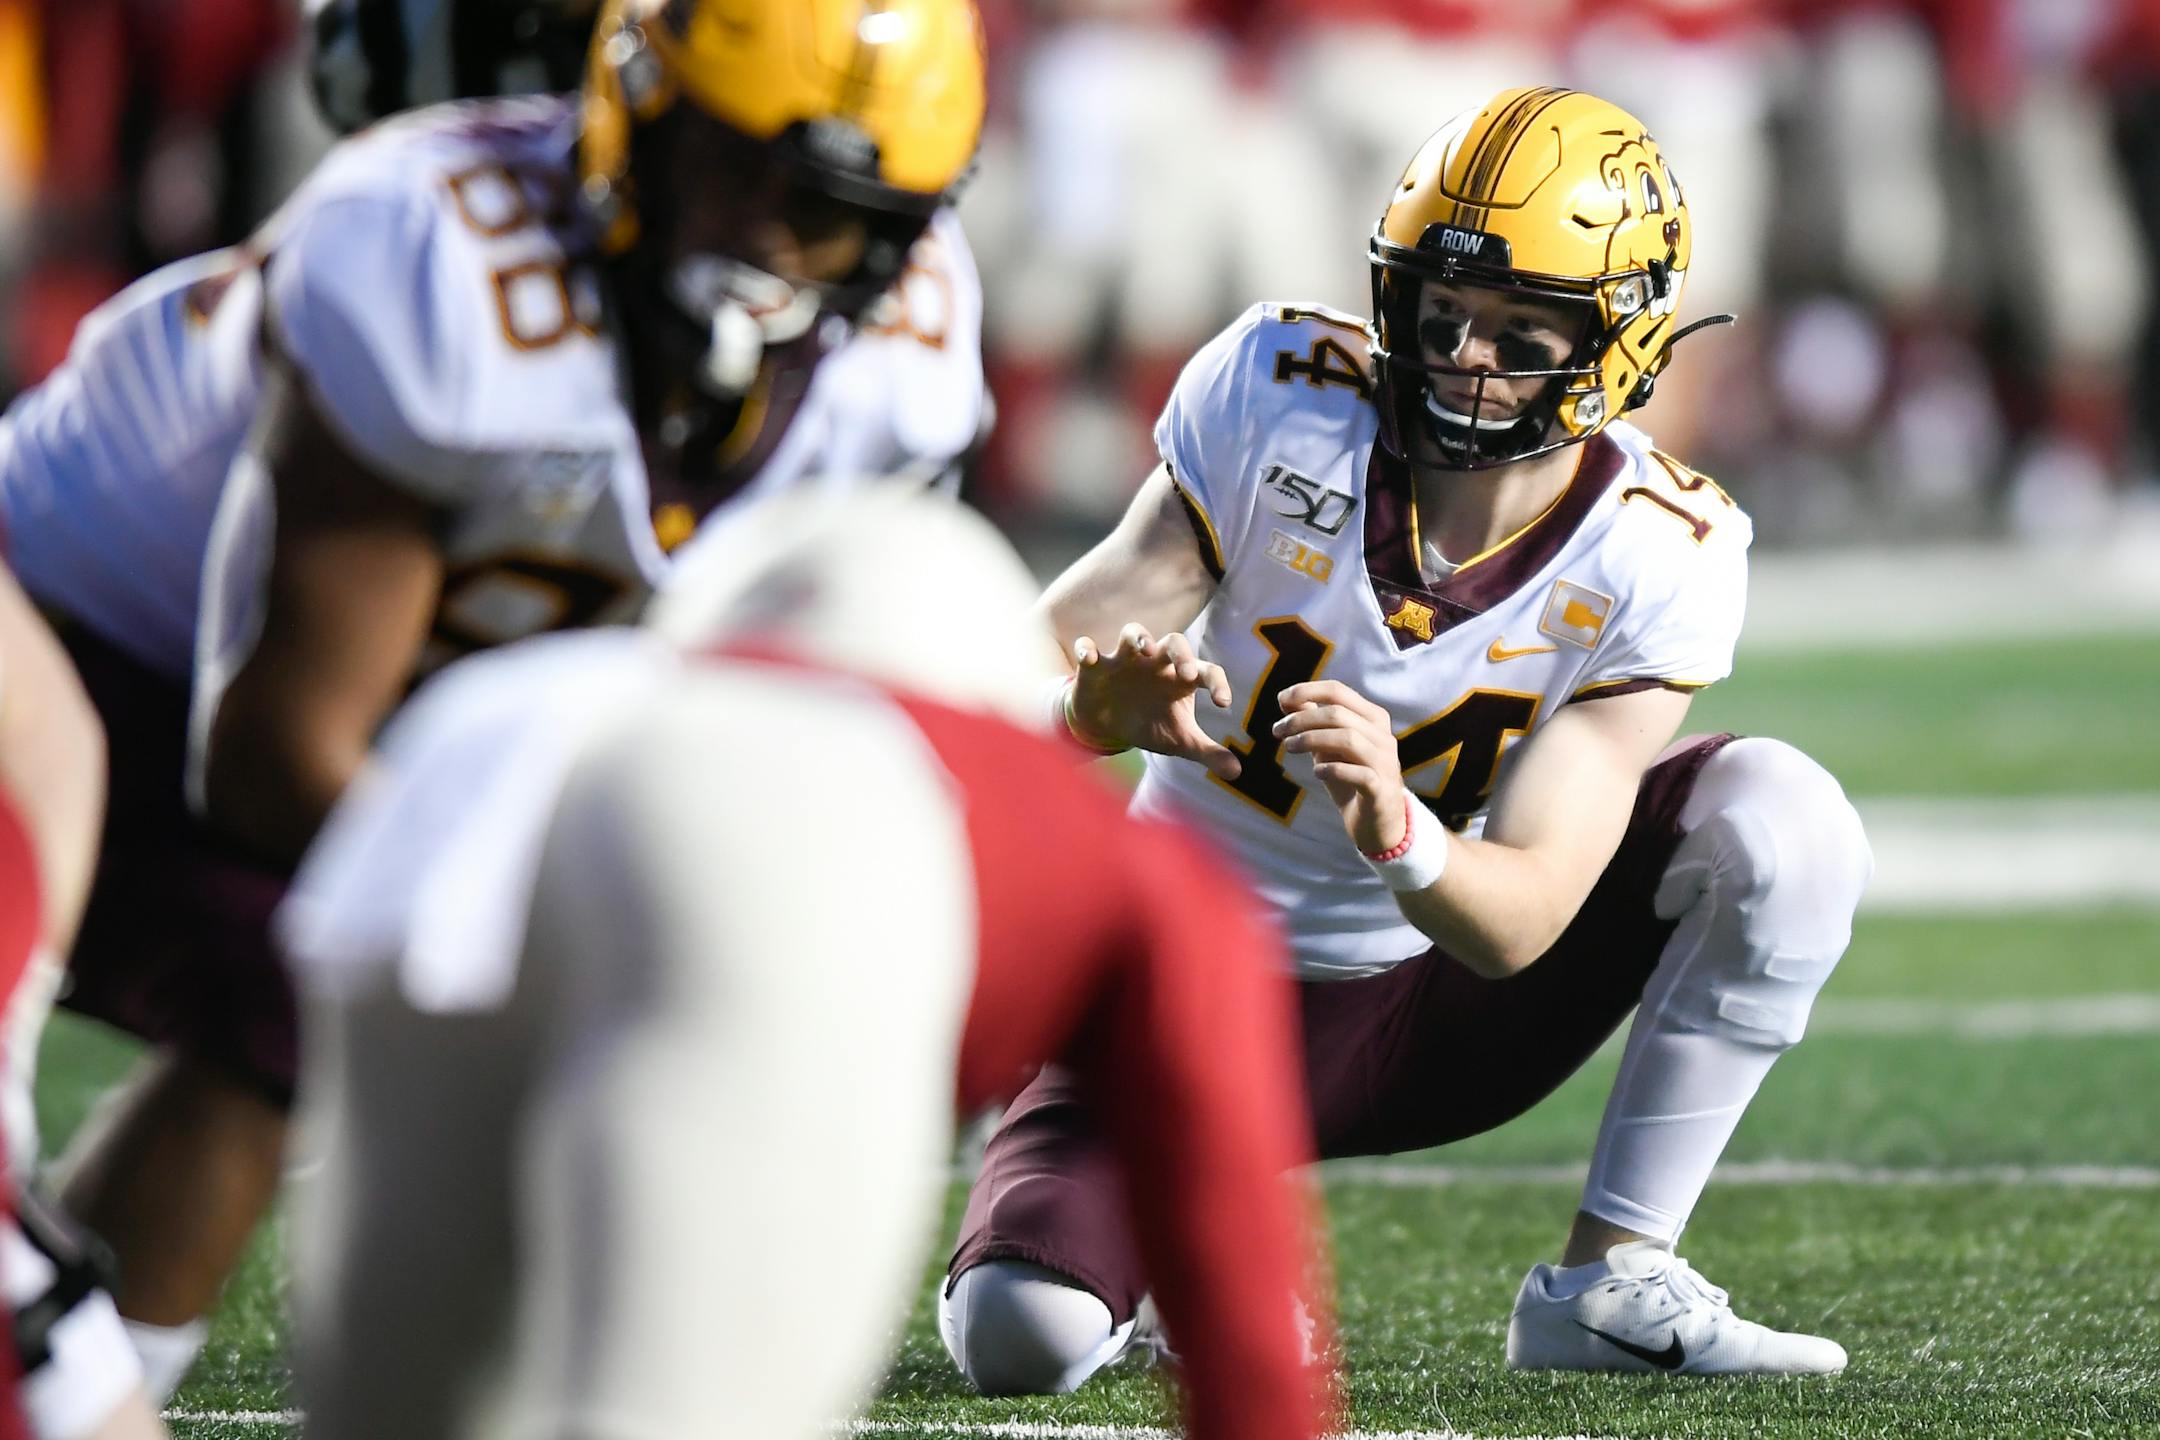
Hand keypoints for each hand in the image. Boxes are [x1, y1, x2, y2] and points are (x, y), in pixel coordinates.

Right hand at [1069, 624, 1240, 778]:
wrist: (1108, 725)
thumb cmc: (1149, 724)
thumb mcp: (1179, 741)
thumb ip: (1207, 752)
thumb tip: (1237, 772)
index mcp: (1180, 678)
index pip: (1206, 671)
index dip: (1217, 683)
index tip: (1224, 704)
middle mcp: (1156, 663)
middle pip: (1174, 642)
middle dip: (1181, 654)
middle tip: (1186, 673)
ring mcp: (1125, 660)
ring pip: (1133, 632)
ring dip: (1139, 636)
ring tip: (1145, 648)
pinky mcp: (1095, 666)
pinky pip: (1088, 648)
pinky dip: (1087, 649)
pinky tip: (1089, 657)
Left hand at [1274, 680, 1405, 853]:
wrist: (1376, 822)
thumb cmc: (1350, 777)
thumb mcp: (1329, 746)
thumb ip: (1313, 722)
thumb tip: (1286, 698)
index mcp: (1373, 718)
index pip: (1338, 691)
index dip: (1307, 690)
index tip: (1281, 699)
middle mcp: (1383, 736)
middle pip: (1338, 714)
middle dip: (1301, 719)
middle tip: (1277, 731)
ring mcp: (1385, 763)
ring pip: (1348, 739)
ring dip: (1311, 739)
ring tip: (1288, 747)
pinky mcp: (1381, 790)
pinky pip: (1359, 774)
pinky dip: (1333, 769)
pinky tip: (1317, 772)